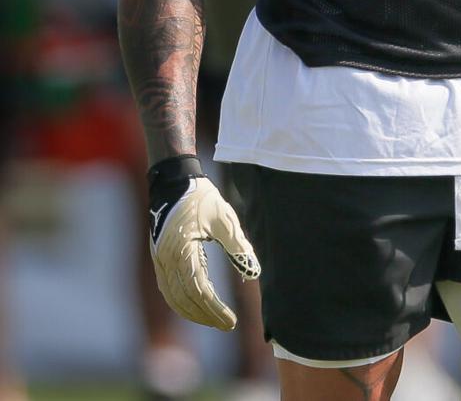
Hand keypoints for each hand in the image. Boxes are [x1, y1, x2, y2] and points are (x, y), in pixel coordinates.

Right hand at [148, 162, 259, 330]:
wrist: (175, 183)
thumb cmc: (203, 199)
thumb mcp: (225, 220)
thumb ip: (238, 246)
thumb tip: (253, 272)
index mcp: (182, 251)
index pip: (198, 291)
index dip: (214, 309)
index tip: (231, 321)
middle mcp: (165, 260)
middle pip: (184, 299)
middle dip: (205, 315)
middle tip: (227, 324)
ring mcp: (159, 261)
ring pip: (173, 297)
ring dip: (193, 312)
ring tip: (214, 319)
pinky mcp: (160, 259)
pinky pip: (168, 288)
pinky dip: (182, 301)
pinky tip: (198, 305)